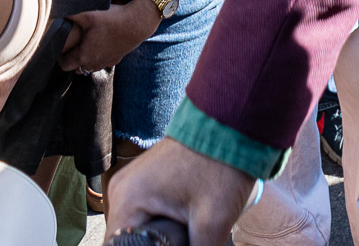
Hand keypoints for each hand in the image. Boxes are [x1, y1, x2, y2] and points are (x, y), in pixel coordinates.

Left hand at [59, 0, 159, 72]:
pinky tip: (102, 44)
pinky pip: (103, 62)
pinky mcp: (116, 59)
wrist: (138, 22)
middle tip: (73, 45)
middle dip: (72, 59)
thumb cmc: (112, 19)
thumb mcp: (89, 14)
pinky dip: (99, 56)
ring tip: (86, 44)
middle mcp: (94, 64)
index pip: (64, 65)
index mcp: (84, 56)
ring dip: (86, 59)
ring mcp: (106, 63)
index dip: (60, 56)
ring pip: (90, 67)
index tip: (61, 47)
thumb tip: (56, 10)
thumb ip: (71, 14)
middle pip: (76, 68)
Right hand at [107, 137, 254, 245]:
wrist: (235, 123)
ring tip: (184, 234)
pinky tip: (178, 233)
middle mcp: (123, 190)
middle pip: (125, 242)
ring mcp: (134, 183)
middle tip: (181, 242)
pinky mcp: (148, 181)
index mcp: (128, 199)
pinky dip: (157, 229)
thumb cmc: (221, 164)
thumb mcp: (212, 223)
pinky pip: (144, 215)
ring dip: (154, 240)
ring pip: (135, 231)